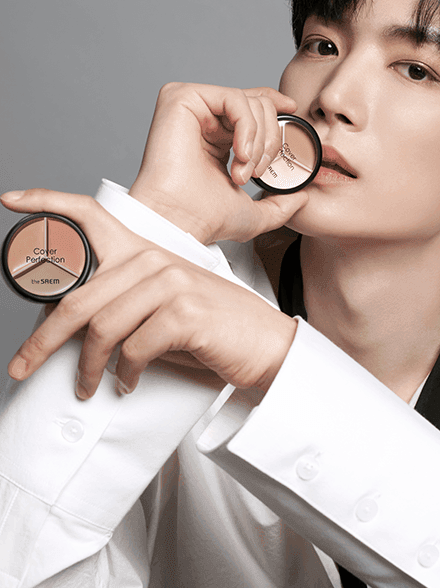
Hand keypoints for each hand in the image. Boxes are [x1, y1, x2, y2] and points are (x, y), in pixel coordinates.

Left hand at [1, 189, 296, 396]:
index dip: (47, 203)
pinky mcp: (184, 312)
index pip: (90, 214)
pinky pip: (132, 349)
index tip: (12, 201)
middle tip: (22, 366)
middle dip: (43, 339)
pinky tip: (127, 383)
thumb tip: (68, 326)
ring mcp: (171, 282)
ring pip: (101, 328)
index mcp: (145, 250)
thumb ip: (122, 304)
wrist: (266, 344)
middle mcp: (155, 259)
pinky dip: (124, 374)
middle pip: (79, 296)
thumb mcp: (163, 307)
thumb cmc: (212, 329)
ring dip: (88, 367)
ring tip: (89, 386)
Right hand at [129, 83, 308, 244]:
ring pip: (251, 101)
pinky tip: (240, 154)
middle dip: (270, 140)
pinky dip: (247, 126)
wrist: (181, 221)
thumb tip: (303, 198)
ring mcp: (191, 106)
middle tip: (256, 173)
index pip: (252, 106)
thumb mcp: (254, 213)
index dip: (277, 106)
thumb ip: (279, 204)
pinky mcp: (181, 98)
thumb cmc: (206, 218)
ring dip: (259, 139)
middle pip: (259, 103)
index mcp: (216, 136)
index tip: (294, 112)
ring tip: (244, 171)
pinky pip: (234, 98)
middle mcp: (202, 117)